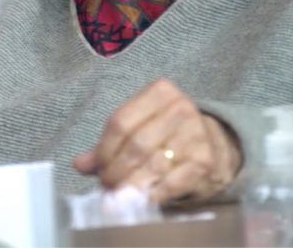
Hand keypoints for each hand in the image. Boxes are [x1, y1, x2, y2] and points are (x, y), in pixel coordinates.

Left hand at [71, 78, 242, 204]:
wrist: (212, 144)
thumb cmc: (166, 135)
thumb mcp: (137, 128)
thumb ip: (107, 145)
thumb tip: (79, 164)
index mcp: (159, 91)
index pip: (119, 122)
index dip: (104, 150)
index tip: (98, 169)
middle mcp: (180, 107)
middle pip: (135, 145)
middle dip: (116, 170)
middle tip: (107, 186)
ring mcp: (195, 133)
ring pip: (152, 164)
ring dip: (131, 185)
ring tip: (119, 196)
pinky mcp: (205, 160)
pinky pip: (173, 182)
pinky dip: (154, 194)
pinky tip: (143, 200)